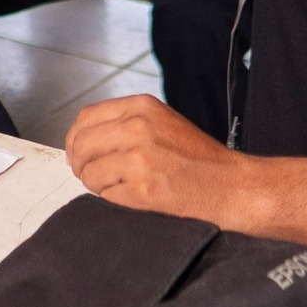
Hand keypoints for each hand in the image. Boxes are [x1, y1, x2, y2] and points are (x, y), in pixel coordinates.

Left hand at [65, 95, 245, 220]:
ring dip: (95, 184)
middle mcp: (138, 128)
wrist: (231, 185)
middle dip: (80, 164)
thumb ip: (126, 123)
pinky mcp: (143, 190)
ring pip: (89, 173)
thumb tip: (85, 138)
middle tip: (89, 174)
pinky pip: (105, 196)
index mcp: (142, 107)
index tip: (76, 152)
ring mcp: (140, 159)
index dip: (75, 138)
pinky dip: (112, 199)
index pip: (86, 118)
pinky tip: (131, 197)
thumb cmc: (199, 158)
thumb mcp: (162, 121)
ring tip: (115, 186)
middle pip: (81, 145)